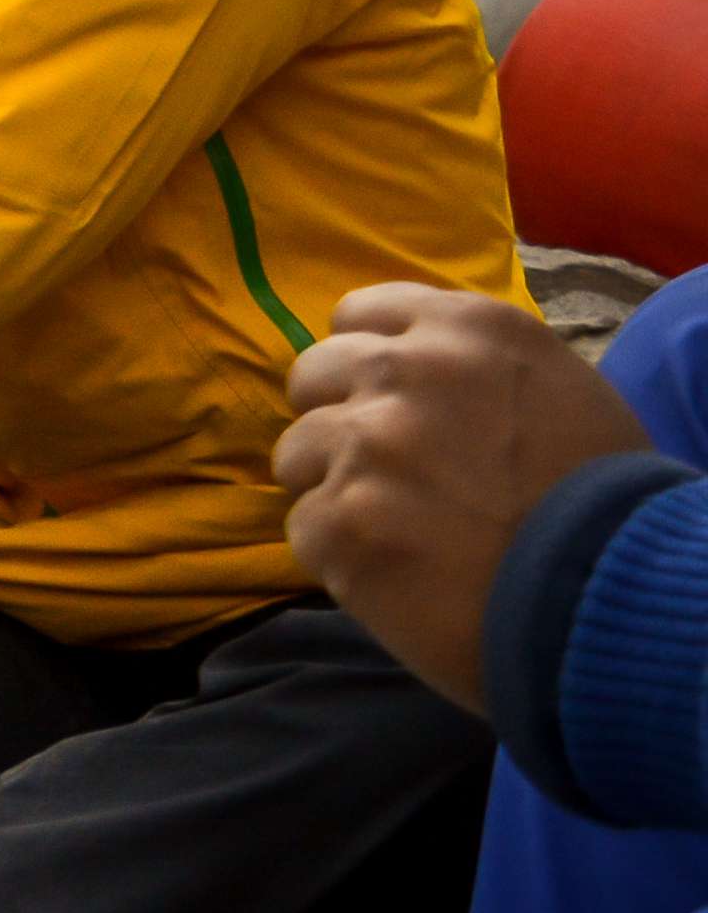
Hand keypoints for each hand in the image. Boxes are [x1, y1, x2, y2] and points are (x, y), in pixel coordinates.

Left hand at [275, 283, 647, 713]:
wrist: (617, 597)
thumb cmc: (606, 502)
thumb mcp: (562, 394)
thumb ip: (477, 370)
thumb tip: (407, 365)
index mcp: (468, 329)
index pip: (360, 315)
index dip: (364, 361)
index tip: (381, 398)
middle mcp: (405, 371)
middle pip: (313, 375)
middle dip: (337, 419)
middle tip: (385, 472)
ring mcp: (365, 444)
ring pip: (296, 453)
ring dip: (332, 489)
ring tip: (396, 530)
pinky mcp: (339, 519)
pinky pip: (305, 527)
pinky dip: (339, 555)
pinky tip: (396, 574)